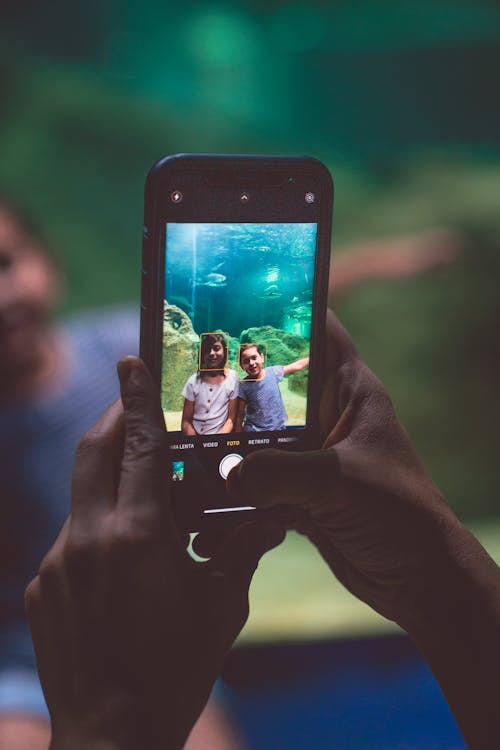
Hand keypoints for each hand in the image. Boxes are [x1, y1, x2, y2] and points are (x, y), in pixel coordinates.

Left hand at [25, 357, 282, 749]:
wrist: (112, 736)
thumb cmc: (177, 669)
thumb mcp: (221, 605)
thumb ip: (240, 550)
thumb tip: (268, 517)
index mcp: (138, 536)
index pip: (138, 447)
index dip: (136, 399)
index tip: (130, 360)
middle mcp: (89, 539)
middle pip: (94, 451)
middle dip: (116, 418)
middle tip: (136, 403)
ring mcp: (58, 562)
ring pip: (83, 493)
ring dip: (111, 479)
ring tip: (146, 495)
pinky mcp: (43, 586)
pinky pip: (72, 536)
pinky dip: (99, 526)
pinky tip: (124, 558)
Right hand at [228, 311, 499, 749]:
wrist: (416, 578)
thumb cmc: (399, 515)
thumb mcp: (339, 483)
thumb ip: (280, 473)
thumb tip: (224, 473)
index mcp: (351, 392)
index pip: (321, 331)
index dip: (285, 311)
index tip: (237, 303)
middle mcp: (329, 418)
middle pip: (275, 387)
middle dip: (236, 388)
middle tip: (189, 380)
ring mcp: (312, 457)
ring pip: (260, 438)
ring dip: (229, 447)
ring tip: (186, 442)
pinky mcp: (299, 493)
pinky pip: (258, 483)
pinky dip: (235, 491)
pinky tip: (205, 499)